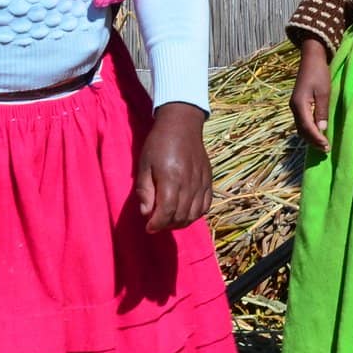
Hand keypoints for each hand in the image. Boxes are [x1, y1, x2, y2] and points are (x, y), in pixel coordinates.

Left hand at [136, 102, 211, 233]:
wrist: (182, 125)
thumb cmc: (158, 144)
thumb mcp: (144, 165)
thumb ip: (145, 190)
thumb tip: (147, 213)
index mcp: (171, 178)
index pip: (167, 212)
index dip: (157, 224)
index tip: (148, 227)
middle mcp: (189, 183)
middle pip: (181, 216)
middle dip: (166, 225)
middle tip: (156, 222)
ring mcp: (201, 183)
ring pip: (194, 214)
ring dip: (180, 222)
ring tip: (169, 219)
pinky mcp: (208, 181)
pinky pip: (206, 206)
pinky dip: (195, 214)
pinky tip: (185, 212)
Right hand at [290, 37, 331, 152]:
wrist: (311, 58)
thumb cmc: (319, 73)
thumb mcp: (324, 92)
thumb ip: (322, 111)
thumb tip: (322, 130)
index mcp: (299, 105)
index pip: (307, 127)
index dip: (317, 138)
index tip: (327, 147)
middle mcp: (294, 107)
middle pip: (301, 130)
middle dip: (313, 141)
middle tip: (326, 149)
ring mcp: (294, 105)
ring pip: (300, 127)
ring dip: (310, 137)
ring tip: (322, 144)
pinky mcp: (298, 104)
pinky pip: (302, 122)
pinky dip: (309, 130)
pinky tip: (317, 132)